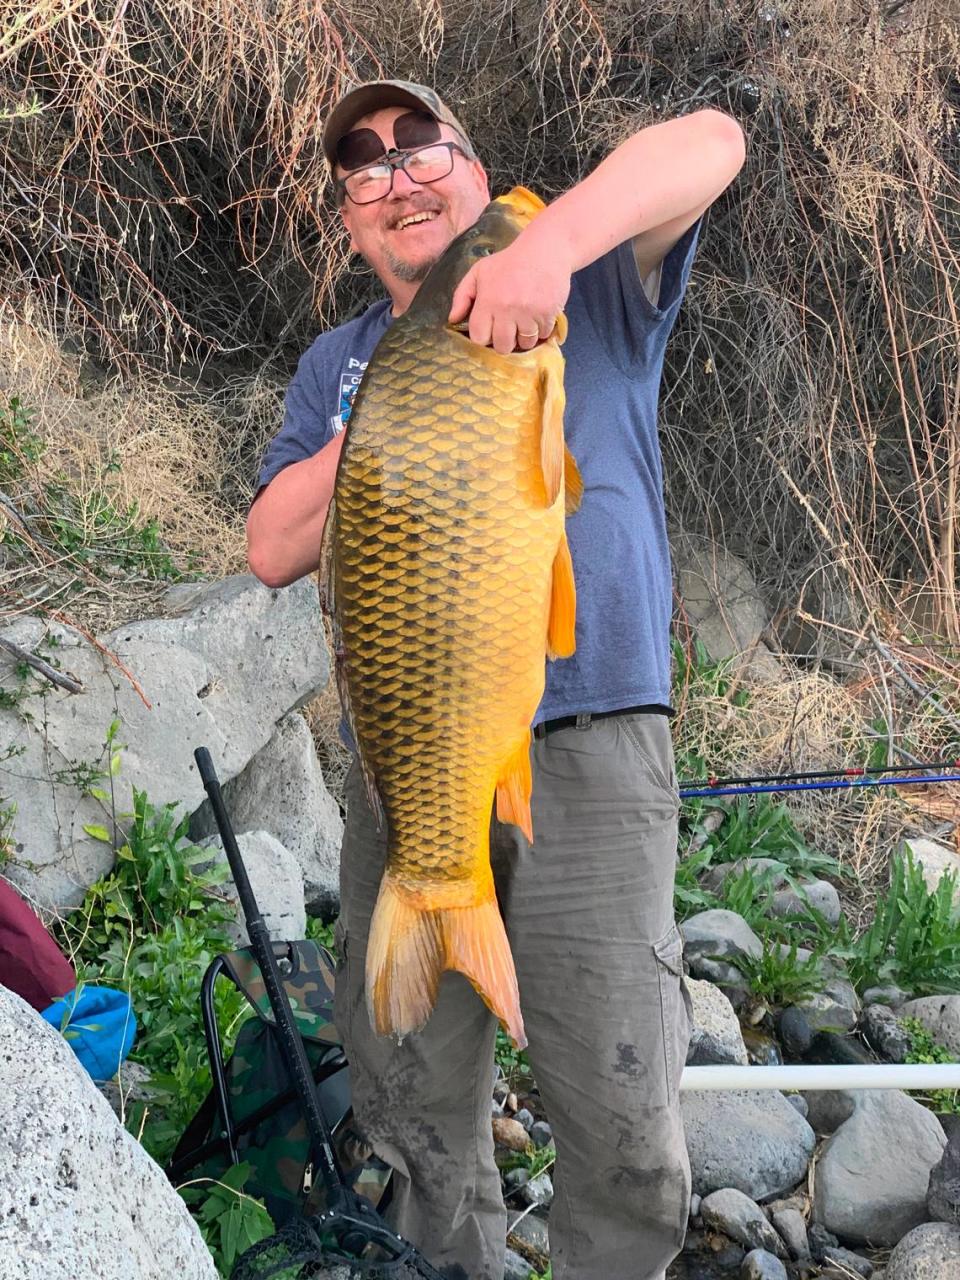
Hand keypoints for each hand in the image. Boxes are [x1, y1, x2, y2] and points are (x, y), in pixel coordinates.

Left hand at [448, 237, 570, 353]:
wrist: (544, 250)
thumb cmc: (508, 262)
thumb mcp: (479, 272)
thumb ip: (462, 296)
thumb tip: (453, 320)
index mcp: (488, 301)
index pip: (480, 338)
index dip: (484, 336)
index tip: (489, 328)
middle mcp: (508, 310)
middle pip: (502, 347)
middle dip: (503, 341)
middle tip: (508, 327)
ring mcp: (529, 314)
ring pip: (524, 344)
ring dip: (524, 336)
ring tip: (524, 320)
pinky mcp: (548, 314)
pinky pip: (543, 336)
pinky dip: (541, 330)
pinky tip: (537, 315)